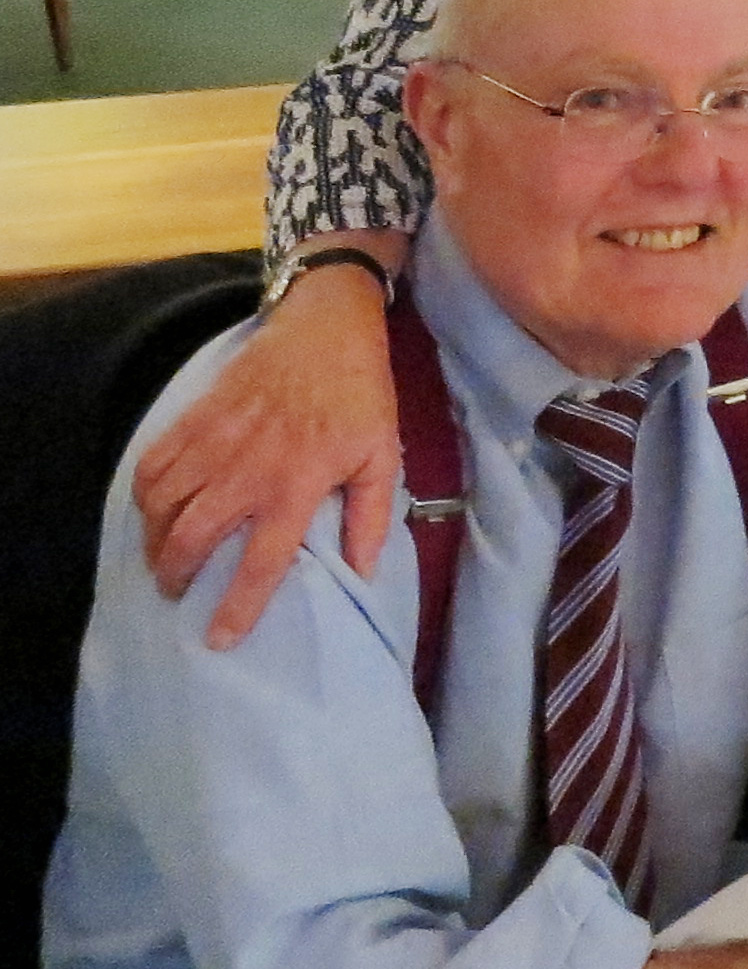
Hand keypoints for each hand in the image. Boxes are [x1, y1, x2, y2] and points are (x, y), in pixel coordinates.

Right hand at [132, 239, 404, 648]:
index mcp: (298, 484)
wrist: (325, 328)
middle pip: (191, 537)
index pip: (262, 561)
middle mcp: (248, 468)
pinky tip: (151, 512)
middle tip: (177, 594)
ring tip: (162, 560)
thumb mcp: (383, 456)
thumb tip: (362, 571)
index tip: (219, 640)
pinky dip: (143, 495)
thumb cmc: (360, 395)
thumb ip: (372, 517)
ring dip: (153, 541)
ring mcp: (215, 441)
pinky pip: (152, 464)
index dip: (239, 607)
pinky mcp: (194, 417)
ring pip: (160, 504)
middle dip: (175, 575)